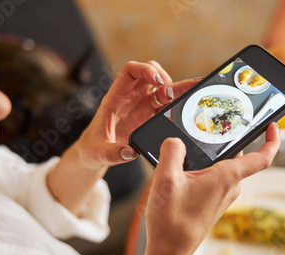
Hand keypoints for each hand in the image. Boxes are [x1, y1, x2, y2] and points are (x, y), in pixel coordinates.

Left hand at [76, 60, 197, 168]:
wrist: (94, 153)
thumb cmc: (93, 148)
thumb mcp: (98, 152)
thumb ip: (112, 153)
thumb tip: (129, 153)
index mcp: (115, 97)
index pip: (130, 71)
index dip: (145, 70)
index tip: (158, 81)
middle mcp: (131, 97)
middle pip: (150, 73)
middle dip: (164, 78)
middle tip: (170, 95)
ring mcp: (142, 105)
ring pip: (162, 87)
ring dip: (176, 89)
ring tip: (190, 96)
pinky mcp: (151, 116)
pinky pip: (167, 104)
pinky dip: (179, 103)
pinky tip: (191, 103)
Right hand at [145, 123, 280, 254]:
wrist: (170, 252)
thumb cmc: (171, 222)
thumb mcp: (165, 180)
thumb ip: (172, 152)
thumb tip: (175, 140)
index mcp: (226, 178)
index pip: (262, 157)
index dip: (272, 139)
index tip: (273, 126)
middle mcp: (230, 187)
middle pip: (237, 155)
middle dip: (226, 140)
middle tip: (211, 126)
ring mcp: (222, 196)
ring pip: (223, 166)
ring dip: (212, 155)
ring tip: (190, 148)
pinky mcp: (213, 202)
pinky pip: (215, 178)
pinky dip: (205, 169)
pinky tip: (184, 169)